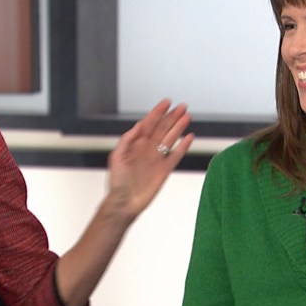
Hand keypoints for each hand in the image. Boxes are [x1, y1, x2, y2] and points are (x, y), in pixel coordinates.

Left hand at [104, 99, 193, 218]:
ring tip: (187, 116)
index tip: (167, 102)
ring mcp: (157, 158)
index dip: (158, 112)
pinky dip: (183, 146)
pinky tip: (189, 137)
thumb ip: (127, 140)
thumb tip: (138, 125)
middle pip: (163, 128)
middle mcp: (147, 149)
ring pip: (171, 138)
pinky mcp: (165, 170)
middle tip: (182, 106)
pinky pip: (176, 155)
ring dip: (179, 127)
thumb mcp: (117, 157)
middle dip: (172, 116)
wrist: (124, 203)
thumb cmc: (117, 182)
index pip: (149, 123)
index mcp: (136, 144)